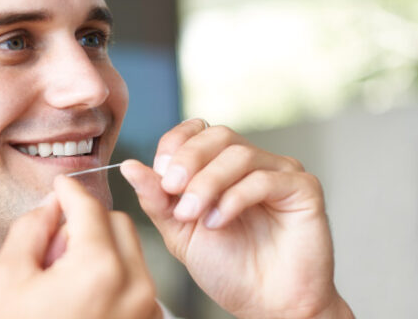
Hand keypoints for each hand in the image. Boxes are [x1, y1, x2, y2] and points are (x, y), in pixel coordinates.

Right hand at [0, 176, 161, 318]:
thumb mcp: (8, 277)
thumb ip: (31, 228)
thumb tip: (51, 204)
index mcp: (98, 269)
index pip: (89, 207)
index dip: (69, 191)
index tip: (60, 186)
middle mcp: (134, 286)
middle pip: (118, 223)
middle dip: (88, 223)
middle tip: (56, 247)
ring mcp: (146, 309)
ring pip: (131, 251)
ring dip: (103, 249)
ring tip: (68, 279)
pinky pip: (137, 281)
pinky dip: (114, 276)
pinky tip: (83, 298)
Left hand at [120, 119, 352, 317]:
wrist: (266, 306)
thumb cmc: (228, 269)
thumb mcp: (179, 231)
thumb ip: (156, 198)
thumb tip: (129, 166)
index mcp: (220, 167)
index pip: (195, 131)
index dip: (174, 145)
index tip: (159, 173)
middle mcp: (251, 164)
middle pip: (217, 135)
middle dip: (188, 160)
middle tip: (172, 189)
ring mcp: (279, 173)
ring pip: (239, 155)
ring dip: (207, 183)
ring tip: (193, 215)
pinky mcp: (303, 189)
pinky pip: (266, 178)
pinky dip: (235, 198)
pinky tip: (219, 222)